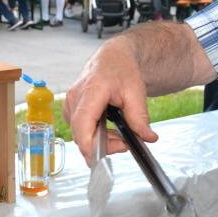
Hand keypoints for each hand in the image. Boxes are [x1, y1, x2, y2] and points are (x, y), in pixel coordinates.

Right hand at [63, 40, 157, 165]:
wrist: (113, 58)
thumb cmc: (122, 70)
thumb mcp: (136, 93)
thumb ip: (140, 118)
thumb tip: (147, 138)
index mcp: (91, 90)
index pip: (82, 125)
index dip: (89, 146)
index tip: (103, 158)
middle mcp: (75, 97)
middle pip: (81, 135)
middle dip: (103, 145)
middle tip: (125, 142)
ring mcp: (70, 103)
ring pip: (80, 135)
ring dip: (99, 140)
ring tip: (119, 133)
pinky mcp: (70, 109)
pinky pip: (79, 130)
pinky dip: (94, 134)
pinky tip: (107, 127)